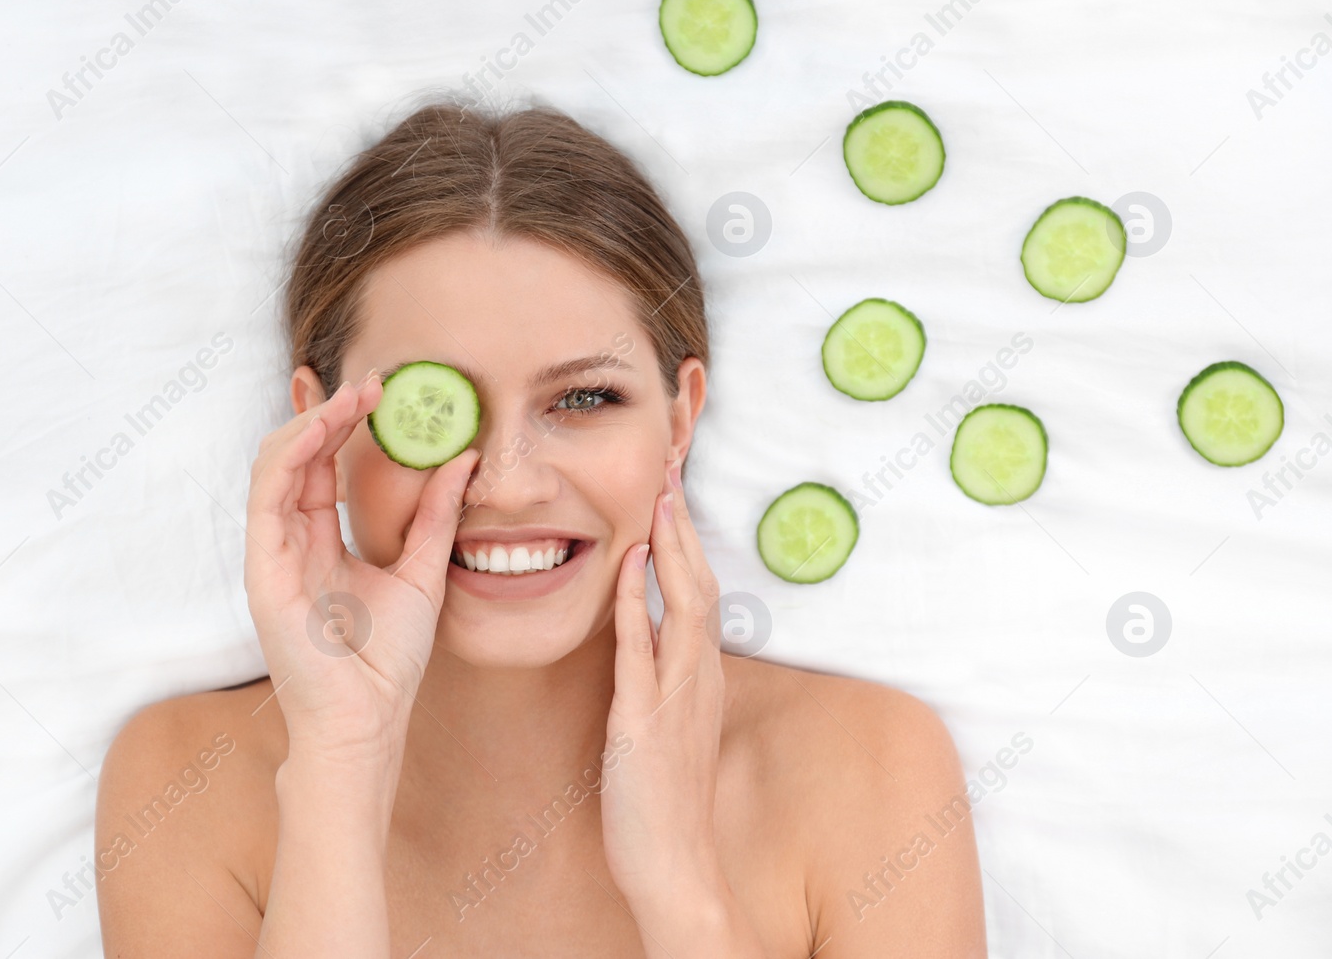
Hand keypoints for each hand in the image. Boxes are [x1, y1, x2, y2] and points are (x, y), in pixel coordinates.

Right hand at [244, 371, 478, 769]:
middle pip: (295, 454)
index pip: (320, 464)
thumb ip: (436, 515)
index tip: (375, 388)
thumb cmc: (387, 659)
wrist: (369, 717)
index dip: (339, 421)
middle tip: (370, 382)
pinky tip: (322, 427)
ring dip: (312, 421)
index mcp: (321, 539)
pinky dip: (291, 453)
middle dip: (327, 409)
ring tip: (353, 397)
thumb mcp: (422, 570)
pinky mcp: (262, 567)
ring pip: (276, 463)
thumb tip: (462, 459)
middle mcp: (291, 539)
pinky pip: (267, 495)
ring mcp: (272, 552)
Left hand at [600, 462, 766, 956]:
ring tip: (661, 496)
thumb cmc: (662, 797)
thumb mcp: (667, 722)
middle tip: (671, 465)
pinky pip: (643, 650)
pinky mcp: (646, 721)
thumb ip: (659, 673)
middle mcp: (698, 676)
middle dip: (686, 524)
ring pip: (685, 604)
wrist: (674, 865)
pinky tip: (630, 566)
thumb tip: (644, 628)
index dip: (688, 539)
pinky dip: (638, 603)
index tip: (672, 490)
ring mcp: (677, 697)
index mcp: (700, 675)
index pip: (699, 590)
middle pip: (701, 582)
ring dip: (674, 547)